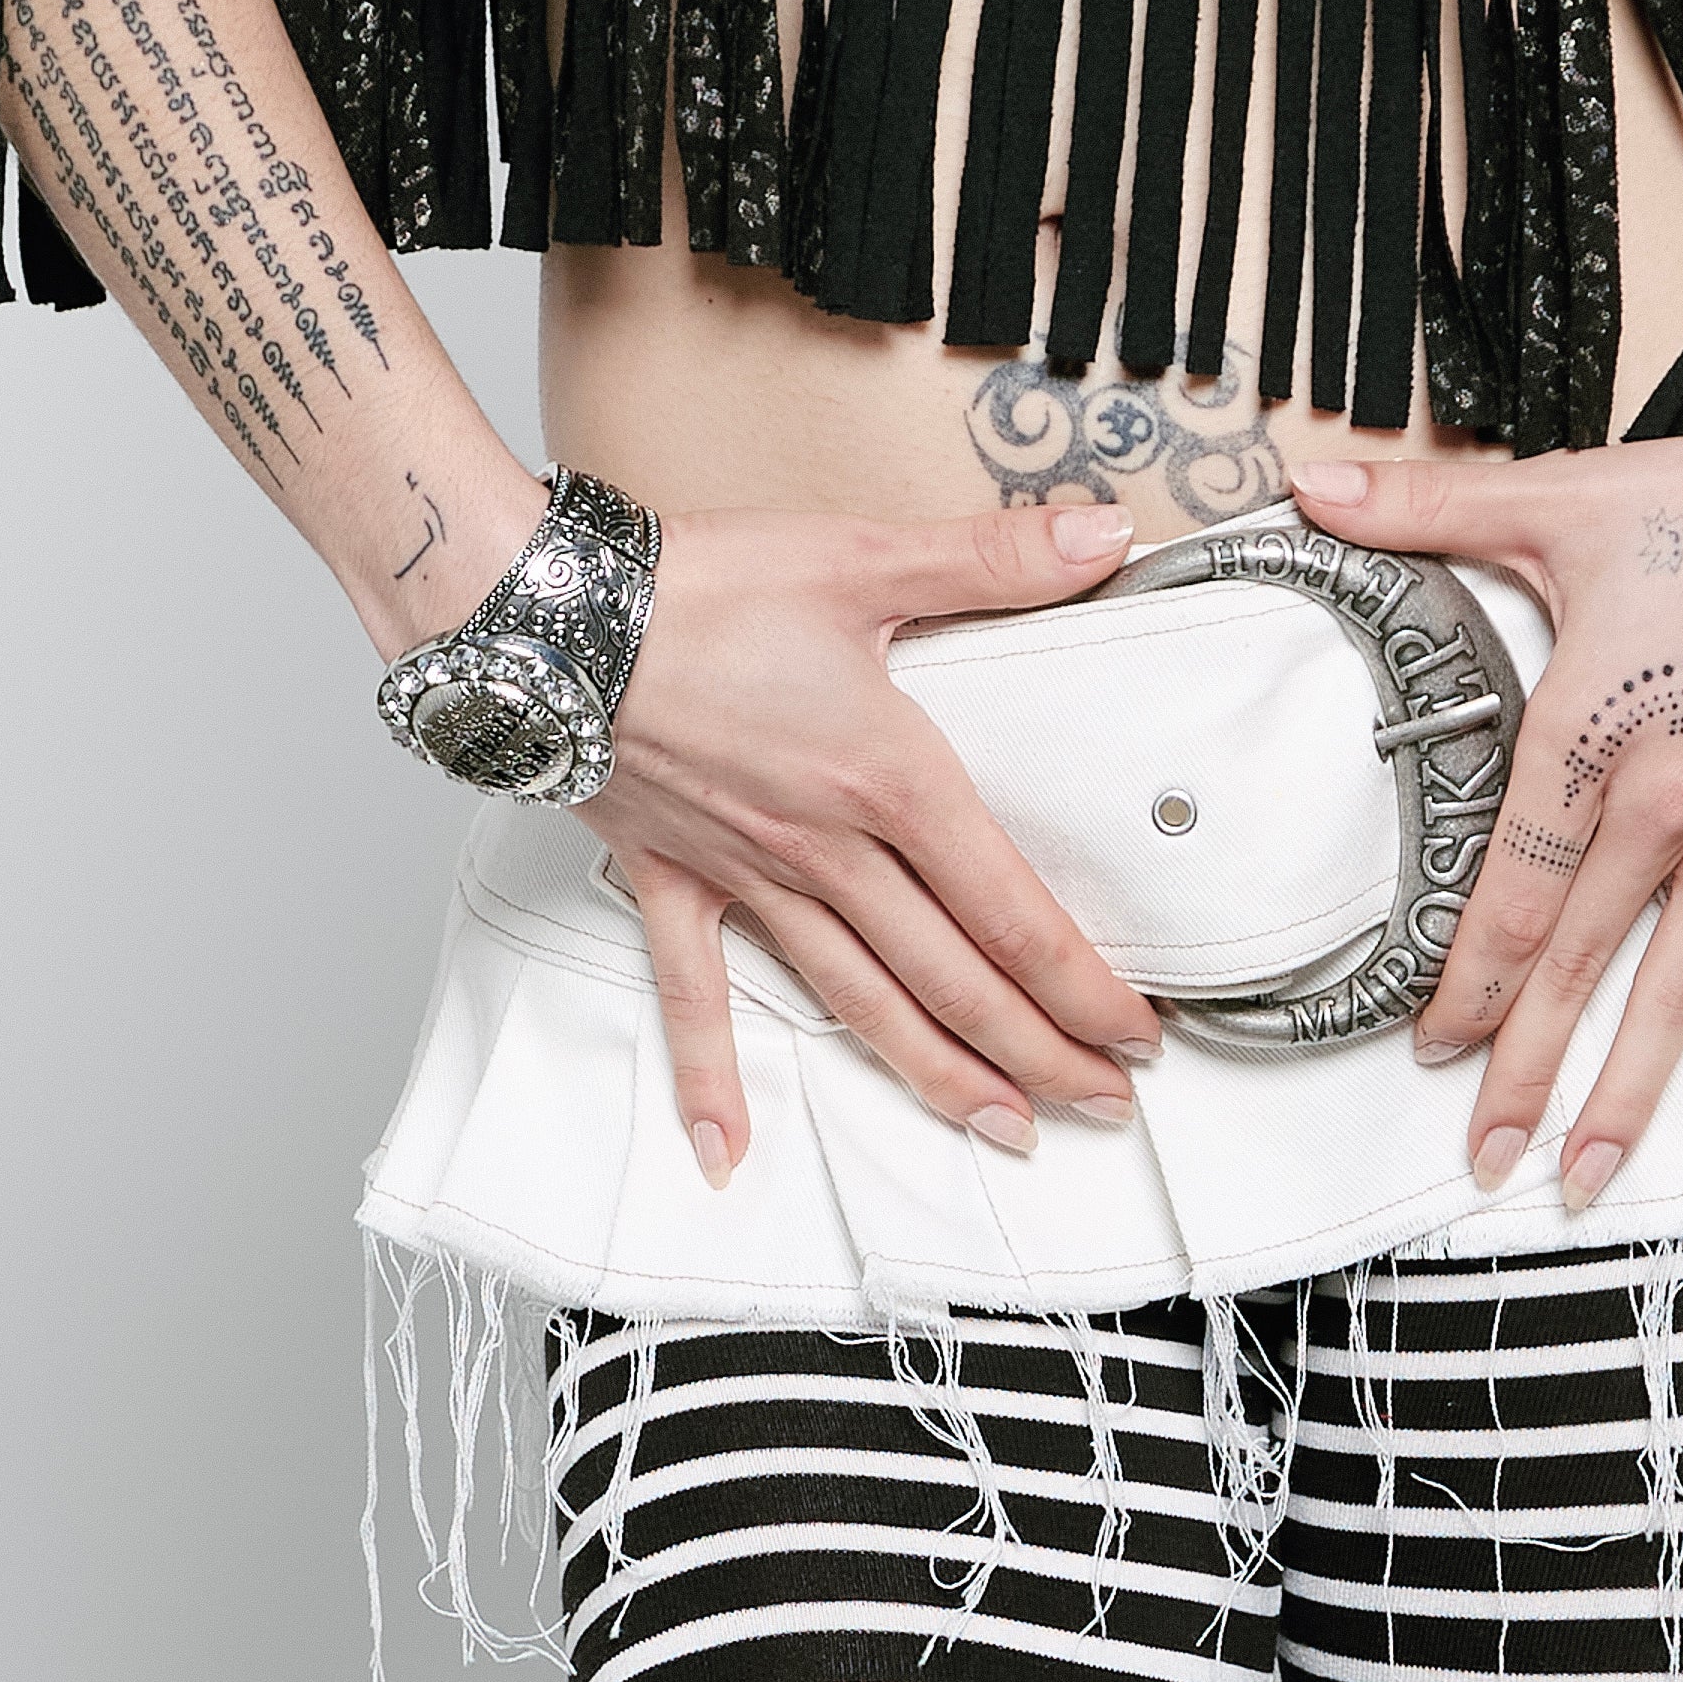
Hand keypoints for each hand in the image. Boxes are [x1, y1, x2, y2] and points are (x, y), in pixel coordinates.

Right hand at [589, 497, 1163, 1189]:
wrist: (545, 615)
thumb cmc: (696, 586)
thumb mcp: (863, 554)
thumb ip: (994, 554)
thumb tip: (1105, 529)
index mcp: (888, 777)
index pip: (1011, 910)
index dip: (1083, 982)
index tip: (1137, 1029)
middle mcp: (826, 849)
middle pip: (955, 978)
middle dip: (1041, 1051)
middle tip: (1106, 1103)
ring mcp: (747, 876)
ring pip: (860, 1002)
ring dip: (937, 1075)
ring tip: (1001, 1129)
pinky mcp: (673, 879)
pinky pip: (696, 998)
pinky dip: (713, 1078)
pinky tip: (728, 1152)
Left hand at [1289, 294, 1682, 1206]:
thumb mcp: (1560, 497)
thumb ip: (1423, 504)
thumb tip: (1306, 485)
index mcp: (1592, 732)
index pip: (1510, 890)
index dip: (1466, 979)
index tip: (1430, 1045)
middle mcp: (1672, 803)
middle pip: (1580, 960)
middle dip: (1525, 1068)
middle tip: (1485, 1156)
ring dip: (1638, 1084)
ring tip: (1595, 1171)